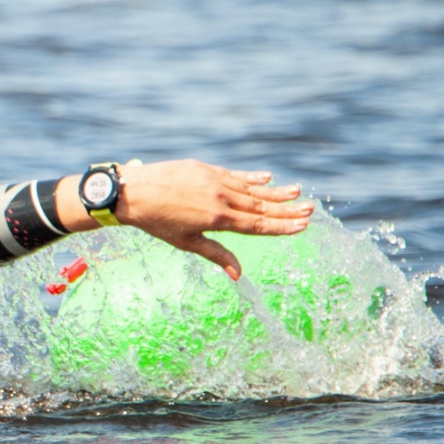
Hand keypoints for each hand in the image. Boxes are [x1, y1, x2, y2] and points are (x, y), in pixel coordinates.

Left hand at [59, 159, 313, 279]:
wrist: (132, 192)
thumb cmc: (156, 222)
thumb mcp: (186, 242)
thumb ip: (216, 254)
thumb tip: (238, 275)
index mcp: (217, 219)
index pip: (258, 225)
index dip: (282, 226)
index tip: (303, 225)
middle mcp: (220, 198)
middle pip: (260, 206)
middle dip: (287, 209)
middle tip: (310, 209)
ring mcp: (214, 180)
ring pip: (251, 188)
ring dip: (275, 192)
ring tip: (297, 192)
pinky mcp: (205, 168)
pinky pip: (235, 174)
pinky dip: (252, 177)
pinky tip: (268, 178)